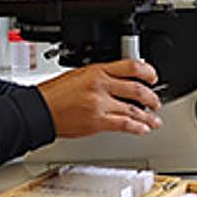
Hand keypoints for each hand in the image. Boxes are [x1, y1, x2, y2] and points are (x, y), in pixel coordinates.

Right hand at [36, 59, 161, 137]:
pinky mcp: (98, 122)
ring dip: (148, 116)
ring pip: (134, 110)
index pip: (131, 67)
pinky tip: (142, 129)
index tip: (153, 77)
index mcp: (97, 71)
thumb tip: (119, 80)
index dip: (148, 72)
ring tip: (154, 120)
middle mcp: (101, 86)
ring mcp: (101, 105)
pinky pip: (124, 124)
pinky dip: (137, 127)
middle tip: (156, 101)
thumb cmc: (55, 93)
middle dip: (151, 97)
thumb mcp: (80, 74)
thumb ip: (101, 76)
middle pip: (137, 89)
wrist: (41, 109)